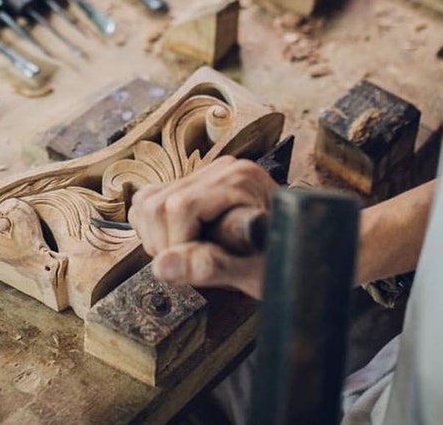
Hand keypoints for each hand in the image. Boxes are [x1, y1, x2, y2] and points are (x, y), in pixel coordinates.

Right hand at [128, 155, 277, 298]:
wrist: (295, 255)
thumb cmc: (285, 263)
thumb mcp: (255, 273)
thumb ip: (212, 267)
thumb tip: (163, 266)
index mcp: (240, 180)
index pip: (179, 207)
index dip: (178, 245)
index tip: (194, 269)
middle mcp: (220, 169)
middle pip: (157, 204)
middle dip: (165, 244)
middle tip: (192, 266)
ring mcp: (204, 175)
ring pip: (146, 202)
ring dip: (156, 239)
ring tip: (189, 256)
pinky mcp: (189, 185)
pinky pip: (148, 201)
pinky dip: (153, 230)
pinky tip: (180, 244)